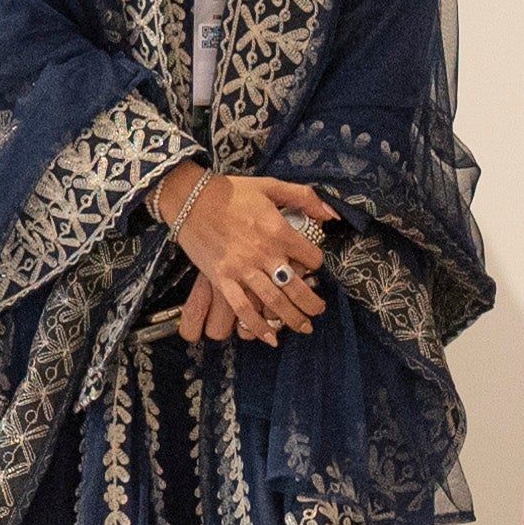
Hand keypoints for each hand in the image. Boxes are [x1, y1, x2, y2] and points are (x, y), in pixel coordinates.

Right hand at [160, 165, 337, 342]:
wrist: (192, 198)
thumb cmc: (233, 191)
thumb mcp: (272, 185)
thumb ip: (305, 197)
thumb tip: (331, 215)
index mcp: (279, 231)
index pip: (311, 257)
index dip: (317, 263)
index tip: (313, 267)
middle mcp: (264, 254)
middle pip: (295, 287)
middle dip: (312, 304)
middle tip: (319, 311)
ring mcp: (242, 269)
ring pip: (273, 302)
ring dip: (292, 319)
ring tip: (305, 328)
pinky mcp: (222, 279)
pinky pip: (243, 308)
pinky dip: (258, 326)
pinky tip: (271, 339)